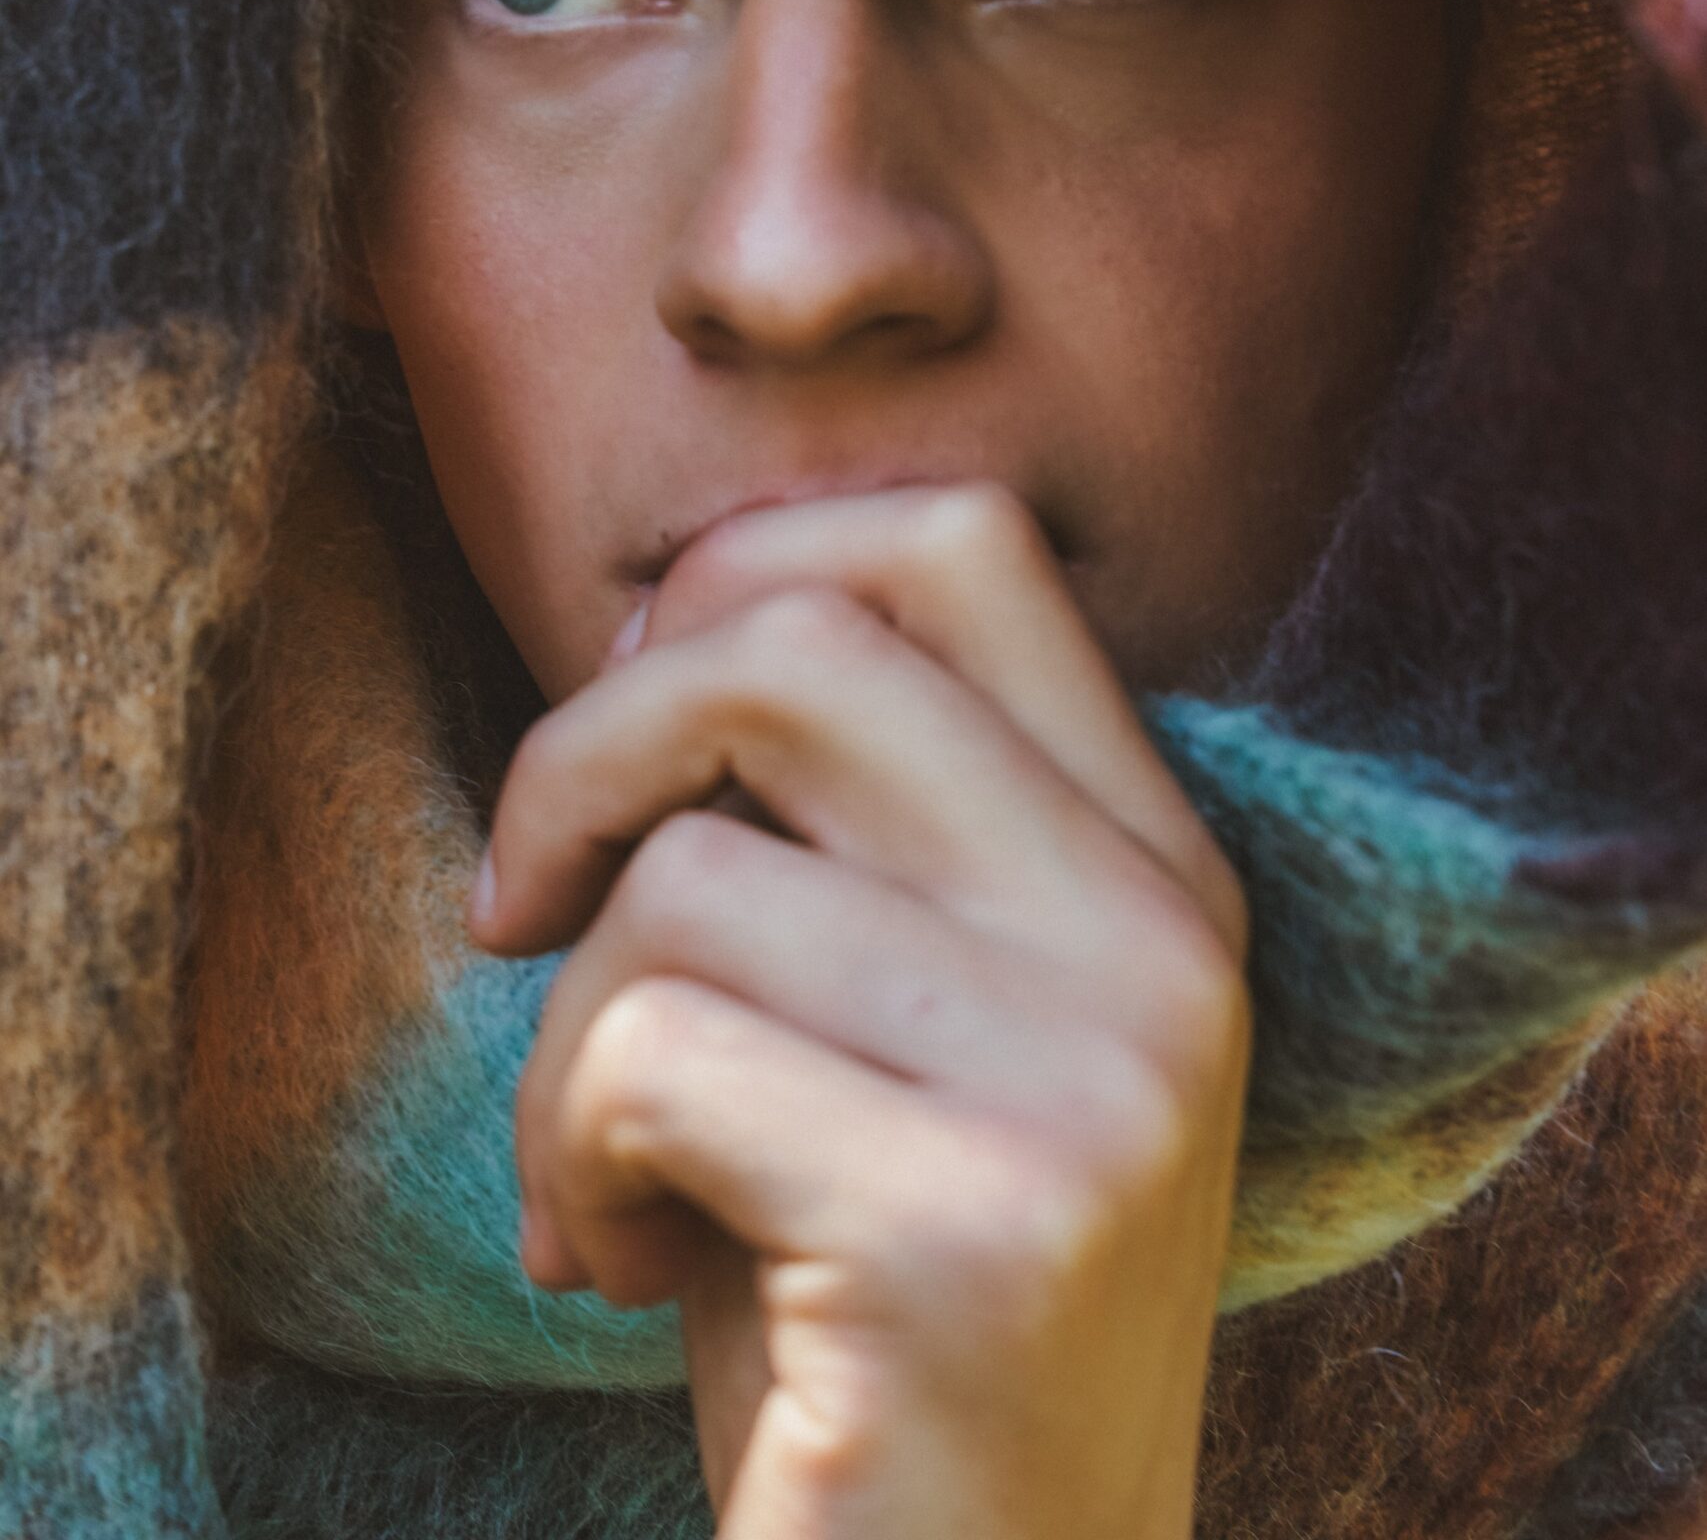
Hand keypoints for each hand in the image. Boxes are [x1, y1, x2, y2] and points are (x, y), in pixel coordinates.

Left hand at [472, 484, 1249, 1539]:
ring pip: (686, 877)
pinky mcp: (980, 1231)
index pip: (961, 539)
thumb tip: (639, 619)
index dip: (742, 575)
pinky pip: (650, 1051)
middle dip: (581, 747)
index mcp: (1156, 859)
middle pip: (801, 643)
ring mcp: (1102, 1078)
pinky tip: (603, 1265)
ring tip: (593, 1169)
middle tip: (520, 905)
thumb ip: (823, 817)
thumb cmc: (864, 1298)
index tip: (631, 737)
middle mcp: (1165, 938)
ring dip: (558, 1028)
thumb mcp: (881, 1018)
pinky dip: (560, 1150)